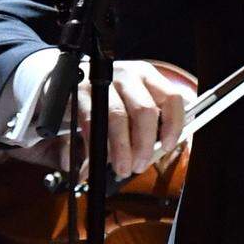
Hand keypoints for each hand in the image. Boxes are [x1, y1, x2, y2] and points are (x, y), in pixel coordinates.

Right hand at [47, 59, 195, 179]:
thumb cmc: (109, 101)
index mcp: (147, 76)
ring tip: (122, 168)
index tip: (167, 146)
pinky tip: (98, 159)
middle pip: (144, 110)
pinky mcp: (80, 92)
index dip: (173, 125)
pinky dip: (96, 147)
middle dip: (143, 144)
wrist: (70, 86)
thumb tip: (151, 155)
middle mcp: (127, 75)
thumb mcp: (132, 106)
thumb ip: (146, 126)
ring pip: (118, 117)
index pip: (171, 97)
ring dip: (121, 149)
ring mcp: (103, 81)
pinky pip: (92, 124)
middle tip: (139, 165)